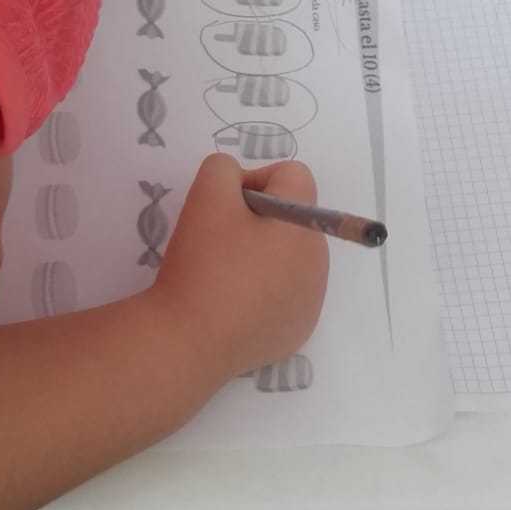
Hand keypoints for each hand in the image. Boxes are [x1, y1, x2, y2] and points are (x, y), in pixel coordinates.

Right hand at [152, 154, 328, 381]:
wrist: (191, 341)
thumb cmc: (202, 264)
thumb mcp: (206, 194)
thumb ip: (223, 169)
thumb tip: (239, 185)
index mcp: (304, 224)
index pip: (293, 176)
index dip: (254, 180)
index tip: (225, 207)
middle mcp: (319, 260)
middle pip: (292, 217)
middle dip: (259, 219)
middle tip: (220, 242)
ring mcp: (312, 299)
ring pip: (290, 256)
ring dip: (262, 254)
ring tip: (224, 275)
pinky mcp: (298, 329)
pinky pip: (286, 293)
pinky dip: (263, 290)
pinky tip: (232, 304)